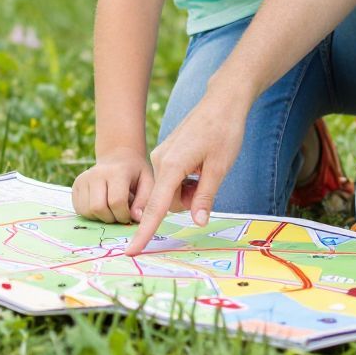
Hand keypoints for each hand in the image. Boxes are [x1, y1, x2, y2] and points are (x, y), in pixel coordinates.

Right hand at [72, 150, 152, 224]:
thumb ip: (144, 200)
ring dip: (101, 217)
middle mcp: (97, 173)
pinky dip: (91, 214)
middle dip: (111, 218)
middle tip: (120, 214)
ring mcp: (83, 178)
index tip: (130, 215)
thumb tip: (136, 218)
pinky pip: (79, 209)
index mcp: (117, 172)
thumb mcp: (147, 182)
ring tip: (111, 209)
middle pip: (98, 208)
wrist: (118, 157)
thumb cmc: (135, 172)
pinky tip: (102, 206)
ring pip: (87, 211)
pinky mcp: (75, 185)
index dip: (124, 215)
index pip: (116, 202)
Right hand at [123, 89, 247, 254]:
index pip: (156, 207)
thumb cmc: (224, 132)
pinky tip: (200, 166)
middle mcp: (160, 161)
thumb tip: (197, 222)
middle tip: (208, 182)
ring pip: (170, 191)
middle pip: (167, 200)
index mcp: (171, 166)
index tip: (131, 251)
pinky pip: (171, 179)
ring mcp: (162, 156)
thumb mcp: (219, 167)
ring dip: (188, 190)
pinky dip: (185, 181)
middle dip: (187, 200)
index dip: (145, 232)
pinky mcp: (166, 154)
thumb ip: (205, 196)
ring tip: (205, 171)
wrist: (221, 103)